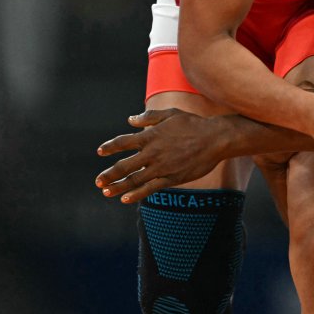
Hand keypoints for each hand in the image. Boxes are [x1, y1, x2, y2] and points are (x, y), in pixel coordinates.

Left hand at [95, 109, 225, 202]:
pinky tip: (125, 199)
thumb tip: (130, 119)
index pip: (123, 142)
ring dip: (117, 187)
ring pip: (133, 180)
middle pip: (123, 166)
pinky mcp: (171, 178)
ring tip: (105, 192)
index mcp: (150, 135)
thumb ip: (149, 116)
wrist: (215, 139)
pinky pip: (150, 189)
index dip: (110, 147)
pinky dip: (136, 194)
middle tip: (98, 181)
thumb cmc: (194, 124)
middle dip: (108, 174)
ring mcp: (161, 167)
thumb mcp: (171, 114)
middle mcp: (152, 152)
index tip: (100, 152)